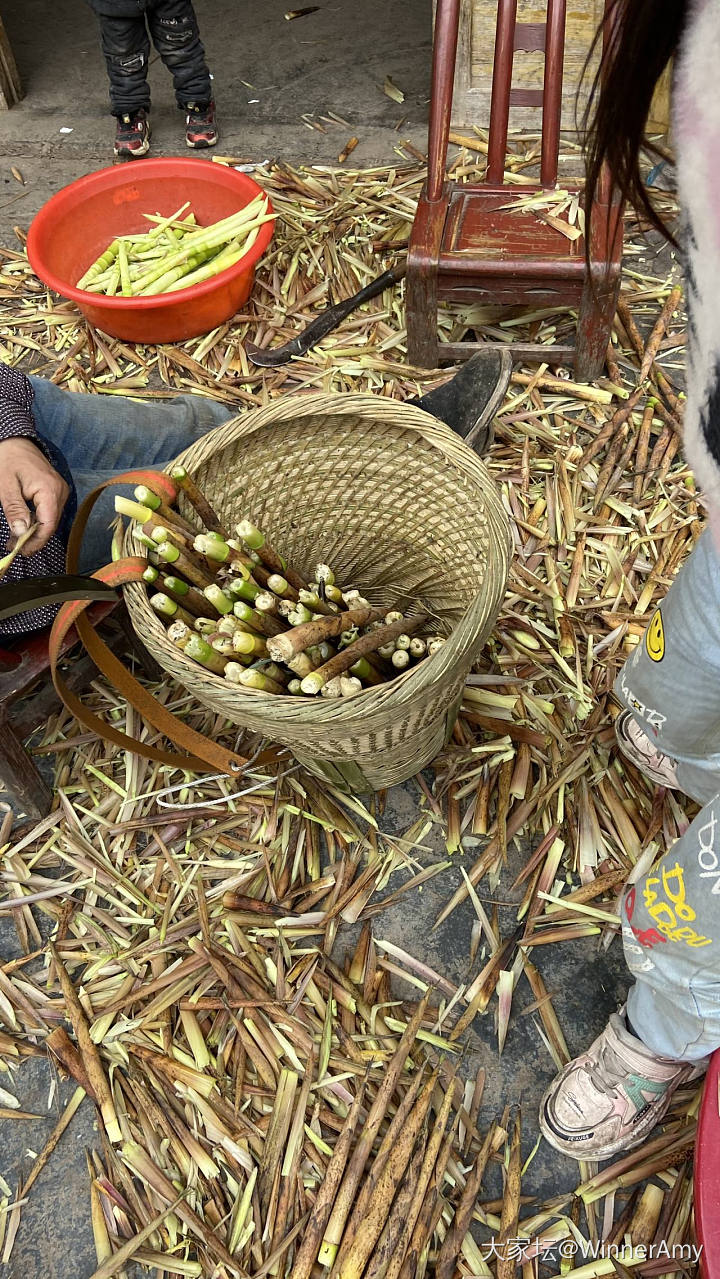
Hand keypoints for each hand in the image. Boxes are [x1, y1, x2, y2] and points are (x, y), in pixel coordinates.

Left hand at [0, 438, 69, 554]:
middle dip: (33, 538)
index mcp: (50, 490)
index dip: (35, 541)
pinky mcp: (56, 490)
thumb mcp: (5, 486)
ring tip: (15, 537)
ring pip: (50, 520)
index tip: (21, 551)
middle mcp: (60, 491)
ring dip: (34, 531)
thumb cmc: (8, 458)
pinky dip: (37, 520)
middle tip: (13, 545)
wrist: (15, 440)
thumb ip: (14, 509)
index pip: (48, 525)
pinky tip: (24, 524)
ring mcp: (60, 490)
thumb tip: (20, 533)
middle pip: (50, 524)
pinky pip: (50, 511)